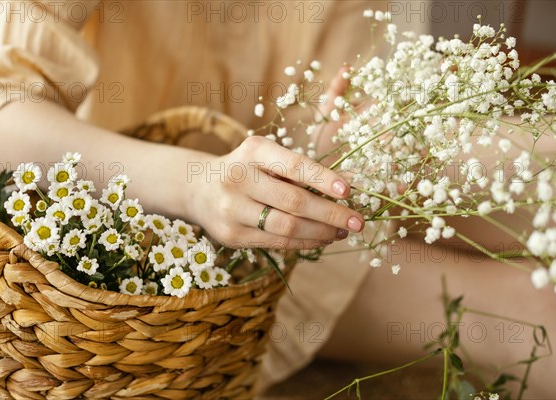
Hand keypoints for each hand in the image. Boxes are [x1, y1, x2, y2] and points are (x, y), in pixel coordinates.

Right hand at [190, 136, 364, 248]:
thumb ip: (297, 170)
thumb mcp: (265, 157)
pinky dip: (304, 243)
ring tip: (342, 231)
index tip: (348, 191)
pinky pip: (276, 243)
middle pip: (293, 202)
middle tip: (358, 221)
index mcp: (252, 150)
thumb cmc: (246, 169)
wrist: (197, 187)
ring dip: (321, 232)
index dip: (323, 179)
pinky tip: (322, 238)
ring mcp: (232, 210)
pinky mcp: (231, 236)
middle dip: (331, 213)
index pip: (294, 165)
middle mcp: (238, 178)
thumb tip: (345, 189)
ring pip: (287, 228)